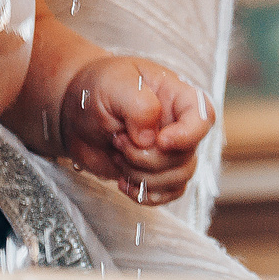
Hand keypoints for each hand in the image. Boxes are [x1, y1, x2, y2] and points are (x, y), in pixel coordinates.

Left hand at [56, 55, 211, 205]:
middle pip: (186, 157)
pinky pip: (167, 194)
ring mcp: (167, 151)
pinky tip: (122, 182)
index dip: (187, 136)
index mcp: (176, 97)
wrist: (74, 111)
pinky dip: (144, 194)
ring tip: (117, 155)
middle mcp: (178, 126)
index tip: (160, 141)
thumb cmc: (97, 88)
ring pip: (178, 179)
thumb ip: (139, 106)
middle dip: (147, 158)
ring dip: (142, 176)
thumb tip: (151, 141)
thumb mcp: (114, 85)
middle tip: (118, 140)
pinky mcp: (154, 172)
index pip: (204, 118)